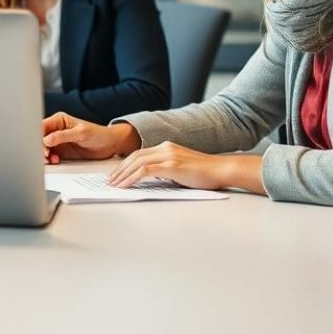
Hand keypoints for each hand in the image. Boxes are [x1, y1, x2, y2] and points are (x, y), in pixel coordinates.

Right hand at [43, 114, 138, 162]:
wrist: (110, 145)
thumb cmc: (98, 134)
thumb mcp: (81, 133)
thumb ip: (63, 136)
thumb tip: (47, 139)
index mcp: (59, 120)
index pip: (42, 127)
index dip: (39, 137)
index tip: (43, 146)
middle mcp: (56, 130)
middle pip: (40, 138)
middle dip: (40, 147)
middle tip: (46, 156)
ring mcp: (58, 141)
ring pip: (43, 148)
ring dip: (44, 155)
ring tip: (51, 159)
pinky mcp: (61, 151)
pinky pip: (50, 155)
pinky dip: (50, 159)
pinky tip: (55, 161)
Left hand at [106, 143, 263, 192]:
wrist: (222, 170)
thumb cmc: (205, 173)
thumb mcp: (181, 169)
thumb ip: (166, 170)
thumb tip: (150, 180)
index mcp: (166, 147)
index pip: (139, 154)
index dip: (125, 164)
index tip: (116, 175)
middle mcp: (165, 148)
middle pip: (134, 157)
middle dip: (119, 170)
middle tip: (109, 181)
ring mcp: (168, 155)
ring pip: (137, 163)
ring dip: (122, 175)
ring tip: (114, 185)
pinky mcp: (172, 165)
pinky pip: (145, 171)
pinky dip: (132, 178)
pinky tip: (125, 186)